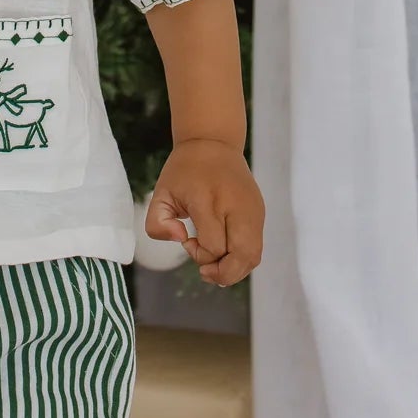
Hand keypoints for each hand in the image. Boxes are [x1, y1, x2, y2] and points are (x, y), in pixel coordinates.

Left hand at [144, 139, 263, 287]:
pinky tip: (225, 253)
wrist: (214, 144)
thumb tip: (181, 239)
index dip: (200, 255)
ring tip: (216, 266)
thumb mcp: (160, 193)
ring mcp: (252, 210)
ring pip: (253, 256)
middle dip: (223, 273)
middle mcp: (235, 206)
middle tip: (206, 271)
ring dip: (235, 271)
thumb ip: (157, 224)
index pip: (214, 245)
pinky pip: (256, 247)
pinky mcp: (259, 213)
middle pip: (242, 256)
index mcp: (208, 200)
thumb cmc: (184, 171)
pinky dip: (242, 259)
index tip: (187, 241)